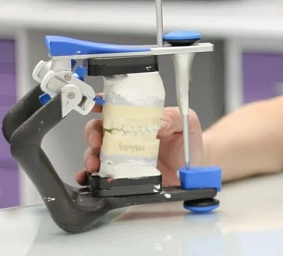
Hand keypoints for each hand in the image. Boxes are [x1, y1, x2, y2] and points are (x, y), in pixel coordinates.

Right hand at [75, 107, 203, 186]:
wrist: (192, 171)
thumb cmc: (187, 143)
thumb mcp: (185, 123)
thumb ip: (173, 117)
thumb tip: (158, 120)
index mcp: (139, 119)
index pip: (117, 108)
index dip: (103, 104)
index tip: (97, 106)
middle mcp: (126, 137)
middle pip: (100, 129)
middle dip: (92, 132)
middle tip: (97, 140)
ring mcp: (122, 157)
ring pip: (96, 153)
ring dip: (90, 156)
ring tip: (95, 163)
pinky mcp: (122, 176)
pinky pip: (101, 176)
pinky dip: (90, 177)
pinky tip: (89, 178)